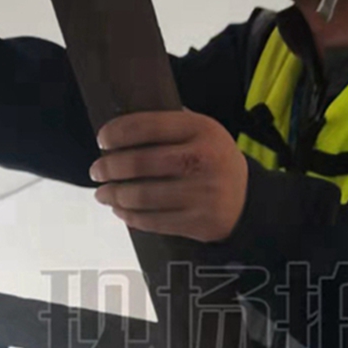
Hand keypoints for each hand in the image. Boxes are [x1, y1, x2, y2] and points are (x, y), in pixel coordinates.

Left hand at [89, 108, 248, 241]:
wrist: (250, 202)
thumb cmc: (215, 162)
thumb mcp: (204, 132)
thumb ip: (171, 124)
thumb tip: (123, 126)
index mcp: (201, 129)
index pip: (146, 126)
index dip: (116, 133)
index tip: (102, 140)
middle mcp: (202, 159)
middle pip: (139, 163)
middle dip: (109, 167)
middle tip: (97, 170)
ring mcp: (201, 194)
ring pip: (141, 196)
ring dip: (113, 194)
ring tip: (103, 193)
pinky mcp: (198, 223)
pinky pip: (152, 221)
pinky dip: (129, 216)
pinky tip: (120, 209)